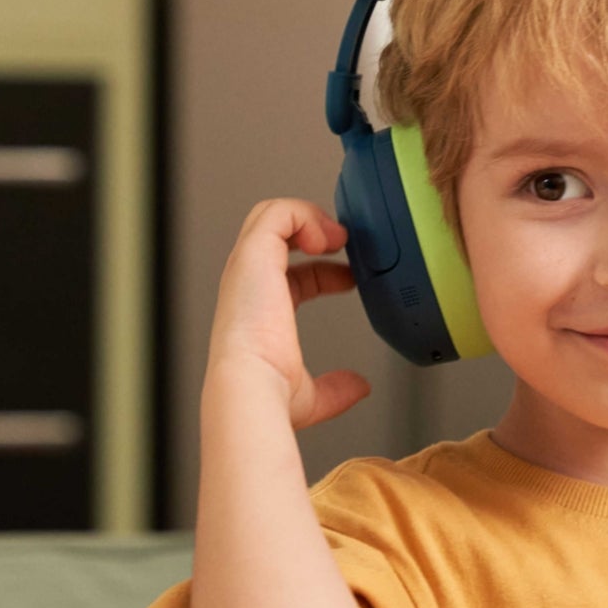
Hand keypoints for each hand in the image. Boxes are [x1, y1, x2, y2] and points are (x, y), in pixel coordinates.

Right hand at [205, 198, 370, 429]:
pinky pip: (277, 213)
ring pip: (271, 215)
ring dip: (310, 217)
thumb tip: (358, 386)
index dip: (325, 270)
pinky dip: (305, 214)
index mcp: (259, 311)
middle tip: (346, 243)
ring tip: (338, 237)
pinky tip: (328, 239)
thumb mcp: (311, 395)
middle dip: (313, 229)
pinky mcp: (254, 253)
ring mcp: (249, 266)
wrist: (252, 386)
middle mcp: (249, 284)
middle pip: (275, 235)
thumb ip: (335, 389)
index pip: (291, 274)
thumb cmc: (269, 393)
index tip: (352, 277)